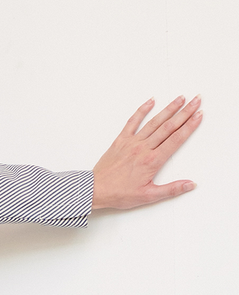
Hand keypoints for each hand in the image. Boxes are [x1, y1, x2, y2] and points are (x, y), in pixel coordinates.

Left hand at [91, 96, 201, 211]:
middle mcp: (143, 148)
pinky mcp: (120, 140)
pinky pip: (132, 122)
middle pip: (168, 127)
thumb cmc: (119, 194)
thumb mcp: (148, 196)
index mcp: (152, 161)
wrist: (94, 190)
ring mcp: (132, 142)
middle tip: (196, 100)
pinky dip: (142, 110)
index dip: (190, 126)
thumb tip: (190, 185)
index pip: (176, 140)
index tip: (199, 115)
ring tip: (180, 98)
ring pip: (154, 122)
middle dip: (184, 112)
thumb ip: (171, 189)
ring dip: (168, 109)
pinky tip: (151, 101)